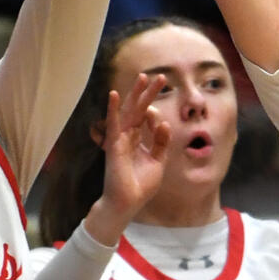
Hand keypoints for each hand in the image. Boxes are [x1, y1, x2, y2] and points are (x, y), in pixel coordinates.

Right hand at [85, 75, 169, 242]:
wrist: (127, 203)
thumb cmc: (140, 186)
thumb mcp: (157, 162)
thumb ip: (161, 142)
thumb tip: (165, 123)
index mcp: (138, 140)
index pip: (147, 119)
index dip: (157, 116)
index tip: (163, 125)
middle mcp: (128, 136)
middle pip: (140, 109)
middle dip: (149, 93)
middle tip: (161, 77)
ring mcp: (120, 139)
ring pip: (130, 111)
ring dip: (137, 93)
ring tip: (144, 77)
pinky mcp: (114, 144)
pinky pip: (114, 123)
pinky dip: (113, 108)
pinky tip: (114, 93)